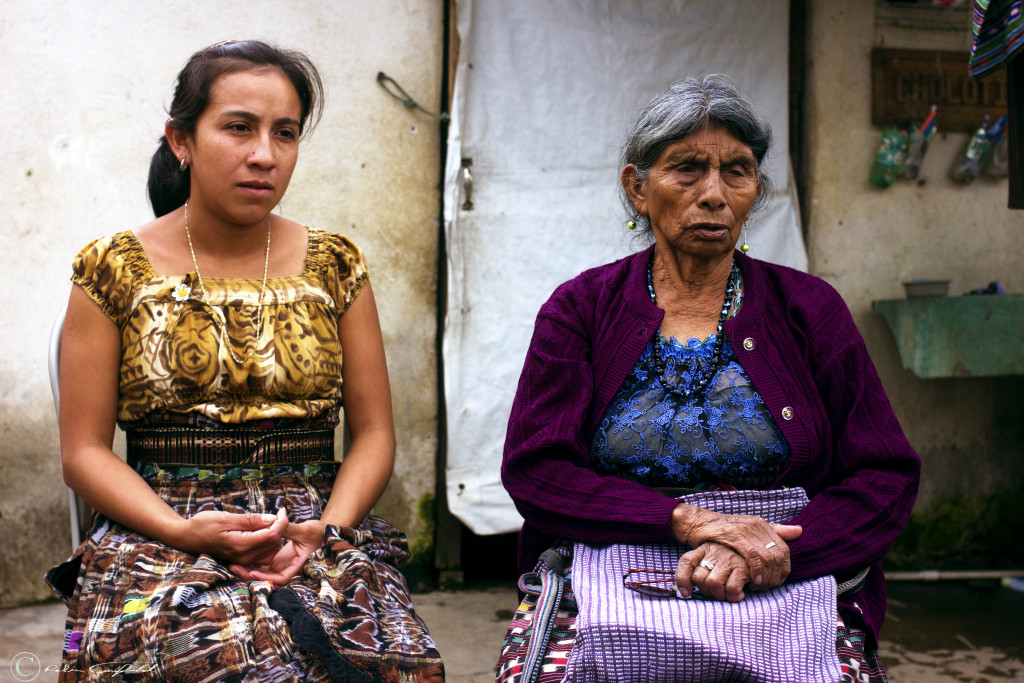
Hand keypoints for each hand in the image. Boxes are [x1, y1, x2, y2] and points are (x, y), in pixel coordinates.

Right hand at [177, 508, 288, 565]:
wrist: (187, 537)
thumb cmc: (204, 524)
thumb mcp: (225, 518)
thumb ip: (249, 520)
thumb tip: (272, 519)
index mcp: (240, 545)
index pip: (271, 535)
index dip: (281, 521)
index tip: (281, 510)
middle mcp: (243, 557)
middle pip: (274, 543)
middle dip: (278, 527)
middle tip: (274, 514)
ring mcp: (243, 561)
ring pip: (271, 549)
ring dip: (273, 535)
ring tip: (265, 521)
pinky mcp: (242, 560)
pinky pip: (264, 554)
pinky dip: (268, 542)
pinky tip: (261, 531)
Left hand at [230, 517, 325, 585]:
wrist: (323, 532)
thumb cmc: (319, 532)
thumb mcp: (304, 529)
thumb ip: (289, 526)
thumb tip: (279, 515)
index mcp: (297, 565)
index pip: (281, 578)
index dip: (267, 578)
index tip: (253, 572)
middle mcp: (288, 567)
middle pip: (269, 578)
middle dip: (252, 575)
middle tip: (235, 569)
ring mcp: (282, 564)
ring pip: (264, 572)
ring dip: (249, 570)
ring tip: (233, 565)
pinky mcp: (278, 559)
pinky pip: (263, 564)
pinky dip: (253, 563)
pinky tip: (241, 558)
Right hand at [671, 503, 801, 587]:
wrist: (698, 523)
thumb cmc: (723, 531)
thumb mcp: (749, 530)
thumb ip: (774, 531)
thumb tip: (799, 531)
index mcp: (762, 524)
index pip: (784, 549)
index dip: (784, 569)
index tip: (777, 582)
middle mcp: (757, 525)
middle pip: (778, 555)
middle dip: (776, 575)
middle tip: (769, 587)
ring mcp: (746, 530)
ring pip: (768, 557)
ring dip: (767, 576)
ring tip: (761, 586)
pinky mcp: (735, 536)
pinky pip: (753, 556)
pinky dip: (757, 571)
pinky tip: (753, 580)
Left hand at [676, 542, 749, 601]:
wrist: (764, 552)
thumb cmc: (736, 561)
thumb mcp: (717, 560)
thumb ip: (702, 569)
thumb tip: (685, 591)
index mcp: (705, 549)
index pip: (686, 561)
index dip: (682, 579)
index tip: (686, 593)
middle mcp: (714, 551)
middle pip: (698, 577)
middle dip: (706, 591)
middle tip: (716, 593)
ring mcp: (728, 558)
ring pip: (712, 583)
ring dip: (719, 595)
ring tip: (727, 594)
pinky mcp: (743, 566)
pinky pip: (731, 588)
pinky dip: (733, 596)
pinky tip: (739, 595)